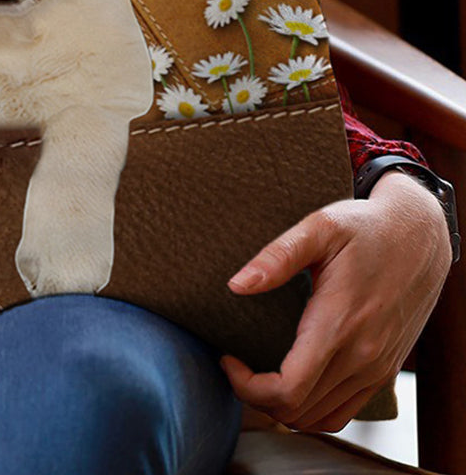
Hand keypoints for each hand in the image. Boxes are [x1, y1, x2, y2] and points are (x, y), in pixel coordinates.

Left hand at [219, 170, 452, 432]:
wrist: (419, 237)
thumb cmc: (365, 228)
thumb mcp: (319, 227)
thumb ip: (277, 257)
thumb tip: (237, 285)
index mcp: (339, 324)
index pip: (288, 389)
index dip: (247, 386)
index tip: (227, 357)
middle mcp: (362, 356)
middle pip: (298, 411)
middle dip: (255, 396)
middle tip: (235, 363)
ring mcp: (376, 368)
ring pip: (320, 418)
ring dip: (282, 407)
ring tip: (257, 373)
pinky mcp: (384, 370)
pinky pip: (343, 411)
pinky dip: (311, 409)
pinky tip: (291, 380)